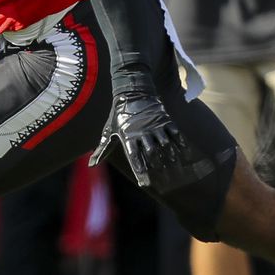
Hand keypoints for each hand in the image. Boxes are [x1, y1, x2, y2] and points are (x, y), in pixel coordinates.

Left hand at [89, 90, 214, 192]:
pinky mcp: (163, 119)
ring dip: (169, 155)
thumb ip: (102, 149)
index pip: (134, 157)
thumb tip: (91, 164)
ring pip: (164, 143)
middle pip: (151, 152)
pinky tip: (183, 149)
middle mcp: (142, 132)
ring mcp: (154, 125)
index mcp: (128, 136)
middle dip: (156, 165)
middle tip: (162, 177)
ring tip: (174, 164)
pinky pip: (173, 132)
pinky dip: (179, 141)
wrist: (131, 92)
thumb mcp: (109, 131)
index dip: (139, 171)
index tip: (144, 183)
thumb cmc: (118, 114)